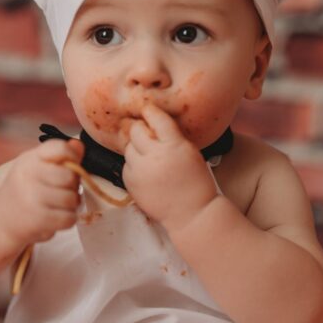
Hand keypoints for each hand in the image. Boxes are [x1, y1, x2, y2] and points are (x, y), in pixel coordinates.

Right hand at [0, 138, 83, 246]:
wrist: (2, 218)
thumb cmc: (26, 190)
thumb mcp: (38, 167)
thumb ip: (61, 156)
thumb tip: (78, 145)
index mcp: (30, 159)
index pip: (59, 148)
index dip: (72, 156)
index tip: (69, 166)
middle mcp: (28, 175)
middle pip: (70, 176)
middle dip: (73, 186)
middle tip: (64, 190)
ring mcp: (31, 198)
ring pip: (71, 199)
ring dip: (71, 205)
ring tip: (60, 204)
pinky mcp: (37, 219)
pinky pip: (68, 218)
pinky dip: (68, 219)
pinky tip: (57, 216)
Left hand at [122, 104, 216, 231]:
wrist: (192, 213)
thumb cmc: (196, 182)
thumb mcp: (191, 152)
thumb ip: (172, 136)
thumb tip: (151, 120)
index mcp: (174, 145)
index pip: (155, 118)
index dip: (150, 111)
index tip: (147, 109)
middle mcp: (154, 156)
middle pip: (135, 131)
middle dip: (141, 130)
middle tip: (149, 136)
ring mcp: (140, 171)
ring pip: (128, 148)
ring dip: (136, 149)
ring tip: (150, 157)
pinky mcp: (131, 184)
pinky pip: (126, 166)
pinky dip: (134, 165)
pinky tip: (146, 171)